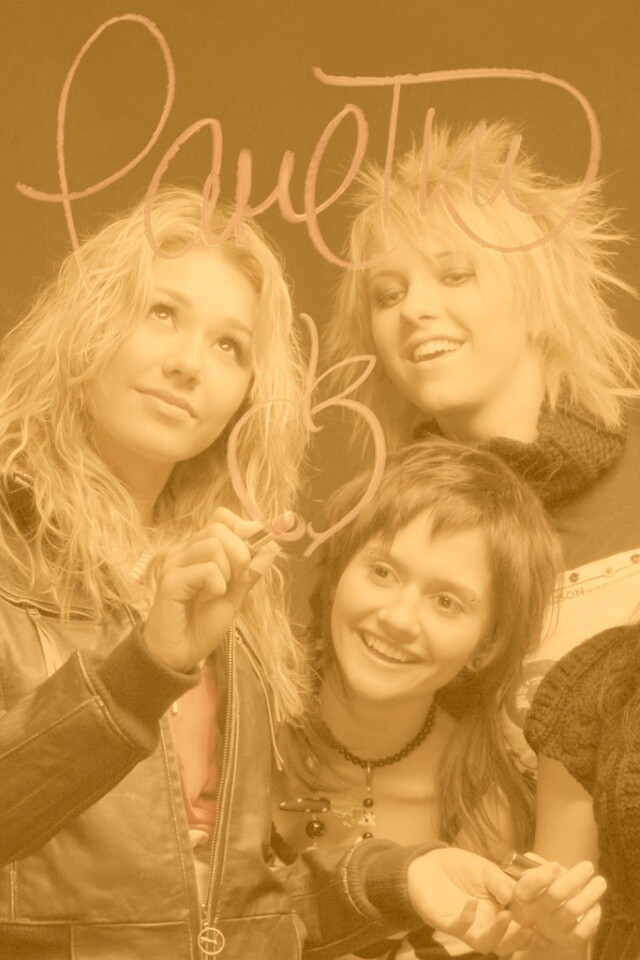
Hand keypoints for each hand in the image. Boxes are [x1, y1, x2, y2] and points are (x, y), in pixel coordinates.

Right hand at [143, 507, 277, 671]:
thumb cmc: (203, 623)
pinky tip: (207, 599)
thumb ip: (251, 572)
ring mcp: (175, 564)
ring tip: (216, 593)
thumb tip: (272, 548)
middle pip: (219, 528)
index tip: (253, 551)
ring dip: (227, 571)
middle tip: (235, 580)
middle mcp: (184, 551)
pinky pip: (206, 569)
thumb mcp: (235, 595)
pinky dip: (216, 585)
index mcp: (199, 549)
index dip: (242, 527)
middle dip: (240, 553)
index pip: (221, 517)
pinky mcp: (170, 581)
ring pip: (213, 544)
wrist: (180, 654)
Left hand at [407, 848, 532, 955]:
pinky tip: (471, 902)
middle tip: (530, 928)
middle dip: (519, 940)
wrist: (429, 862)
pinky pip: (459, 927)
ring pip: (484, 944)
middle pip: (504, 944)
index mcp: (497, 913)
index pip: (517, 929)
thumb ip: (500, 882)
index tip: (547, 931)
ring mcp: (465, 925)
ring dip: (497, 934)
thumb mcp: (485, 869)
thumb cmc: (460, 868)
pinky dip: (467, 918)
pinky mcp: (445, 921)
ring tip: (506, 916)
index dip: (532, 933)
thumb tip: (514, 895)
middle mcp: (483, 924)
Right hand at [511, 858, 604, 949]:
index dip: (541, 876)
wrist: (553, 920)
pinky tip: (596, 905)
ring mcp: (551, 929)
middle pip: (555, 894)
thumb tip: (531, 859)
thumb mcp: (536, 876)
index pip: (527, 886)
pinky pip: (582, 931)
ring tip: (600, 881)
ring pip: (572, 910)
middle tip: (589, 866)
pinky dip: (592, 916)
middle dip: (574, 878)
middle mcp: (535, 914)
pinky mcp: (568, 941)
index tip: (556, 865)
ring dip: (589, 893)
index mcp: (524, 896)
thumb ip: (534, 865)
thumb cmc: (546, 890)